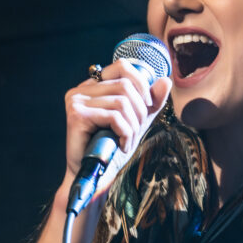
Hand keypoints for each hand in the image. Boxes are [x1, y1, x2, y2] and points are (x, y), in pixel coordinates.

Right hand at [63, 59, 171, 181]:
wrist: (95, 176)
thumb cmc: (112, 148)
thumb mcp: (137, 120)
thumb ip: (151, 101)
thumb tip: (165, 81)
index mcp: (92, 86)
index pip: (122, 66)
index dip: (141, 83)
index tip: (146, 106)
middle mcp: (81, 90)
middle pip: (125, 85)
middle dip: (139, 111)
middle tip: (136, 131)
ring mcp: (76, 101)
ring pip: (122, 102)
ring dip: (132, 126)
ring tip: (127, 141)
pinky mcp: (77, 115)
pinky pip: (114, 116)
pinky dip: (125, 133)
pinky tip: (121, 146)